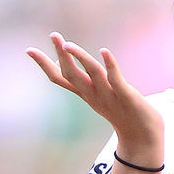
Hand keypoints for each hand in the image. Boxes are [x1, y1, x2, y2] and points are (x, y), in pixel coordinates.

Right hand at [26, 33, 163, 157]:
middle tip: (54, 35)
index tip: (29, 50)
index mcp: (86, 94)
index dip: (44, 65)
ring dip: (80, 58)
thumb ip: (91, 83)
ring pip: (91, 74)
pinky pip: (116, 79)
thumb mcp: (101, 97)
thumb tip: (80, 68)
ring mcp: (109, 96)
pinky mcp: (127, 97)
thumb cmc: (123, 113)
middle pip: (71, 74)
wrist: (144, 137)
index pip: (60, 79)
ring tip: (68, 44)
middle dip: (61, 55)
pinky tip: (104, 51)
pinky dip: (110, 65)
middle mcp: (94, 95)